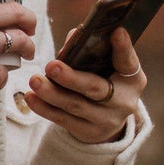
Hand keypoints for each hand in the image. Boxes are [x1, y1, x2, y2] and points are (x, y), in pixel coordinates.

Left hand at [24, 26, 146, 142]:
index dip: (123, 48)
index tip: (116, 32)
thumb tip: (75, 35)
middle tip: (52, 66)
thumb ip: (92, 50)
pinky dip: (44, 108)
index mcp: (132, 79)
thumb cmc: (103, 81)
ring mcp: (106, 120)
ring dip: (51, 93)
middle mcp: (123, 101)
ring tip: (35, 80)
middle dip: (72, 78)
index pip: (128, 62)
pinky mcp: (88, 132)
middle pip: (95, 88)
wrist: (106, 120)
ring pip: (75, 105)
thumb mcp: (107, 68)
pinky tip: (31, 97)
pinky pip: (63, 119)